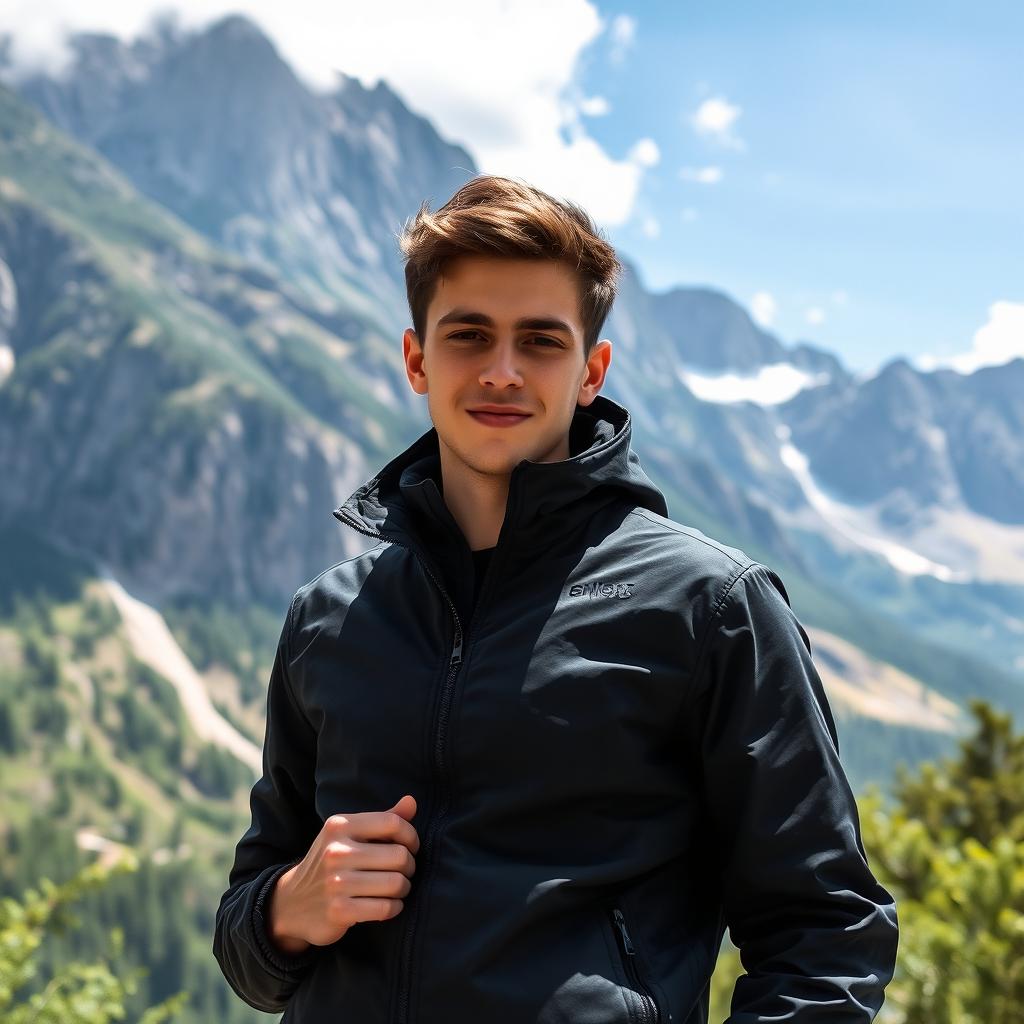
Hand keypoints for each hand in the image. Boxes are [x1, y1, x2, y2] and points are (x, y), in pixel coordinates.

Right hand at [267, 794, 419, 953]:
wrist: (292, 902)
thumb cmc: (332, 863)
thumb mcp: (350, 834)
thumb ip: (382, 818)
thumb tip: (412, 801)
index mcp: (340, 826)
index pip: (393, 823)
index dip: (411, 836)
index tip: (411, 848)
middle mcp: (336, 851)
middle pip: (399, 855)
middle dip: (409, 866)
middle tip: (403, 872)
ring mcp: (336, 882)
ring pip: (396, 883)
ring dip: (403, 888)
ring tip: (397, 889)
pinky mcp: (339, 911)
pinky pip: (385, 908)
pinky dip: (394, 908)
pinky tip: (389, 905)